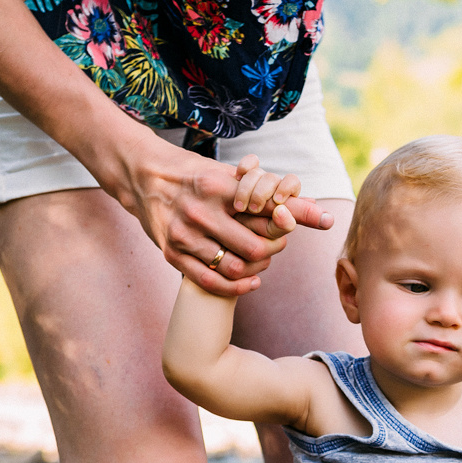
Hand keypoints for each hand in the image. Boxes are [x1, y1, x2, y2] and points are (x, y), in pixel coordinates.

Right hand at [109, 136, 333, 295]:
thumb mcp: (227, 175)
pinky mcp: (171, 254)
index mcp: (217, 186)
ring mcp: (183, 235)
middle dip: (272, 249)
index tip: (294, 226)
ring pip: (233, 268)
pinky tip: (251, 282)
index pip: (265, 211)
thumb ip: (269, 190)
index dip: (288, 223)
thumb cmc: (195, 175)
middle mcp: (199, 212)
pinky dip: (237, 287)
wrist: (143, 177)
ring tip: (261, 261)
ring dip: (255, 269)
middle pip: (253, 247)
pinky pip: (211, 282)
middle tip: (276, 245)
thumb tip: (318, 209)